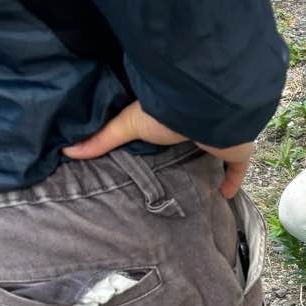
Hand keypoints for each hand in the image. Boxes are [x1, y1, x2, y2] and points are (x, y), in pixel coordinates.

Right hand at [62, 100, 253, 198]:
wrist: (203, 110)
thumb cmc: (163, 112)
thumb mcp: (127, 125)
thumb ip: (103, 139)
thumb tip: (68, 149)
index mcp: (173, 115)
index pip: (169, 125)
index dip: (164, 135)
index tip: (156, 150)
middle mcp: (198, 125)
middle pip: (194, 140)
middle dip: (190, 151)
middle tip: (178, 170)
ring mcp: (221, 138)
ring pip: (218, 152)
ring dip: (211, 164)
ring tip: (199, 182)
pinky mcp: (237, 151)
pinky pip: (238, 168)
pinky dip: (232, 181)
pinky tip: (224, 196)